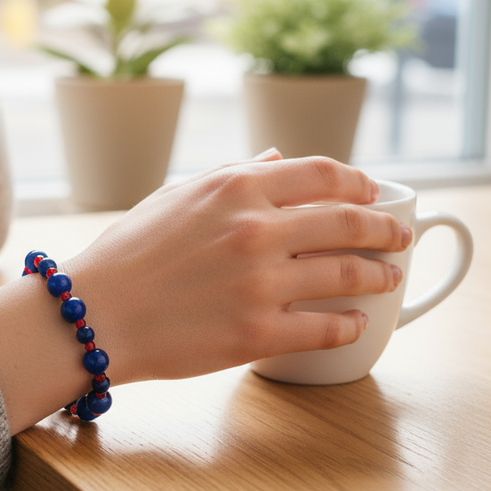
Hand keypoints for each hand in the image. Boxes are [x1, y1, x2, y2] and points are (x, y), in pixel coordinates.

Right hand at [0, 155, 410, 433]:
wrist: (90, 313)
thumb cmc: (126, 254)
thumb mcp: (174, 197)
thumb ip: (231, 175)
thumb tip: (274, 158)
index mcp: (234, 187)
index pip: (322, 173)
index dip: (359, 183)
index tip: (373, 194)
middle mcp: (255, 228)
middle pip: (348, 221)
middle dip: (385, 229)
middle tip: (400, 237)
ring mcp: (260, 282)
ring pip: (347, 274)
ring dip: (379, 275)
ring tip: (390, 279)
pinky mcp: (257, 333)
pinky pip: (325, 327)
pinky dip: (349, 325)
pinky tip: (356, 324)